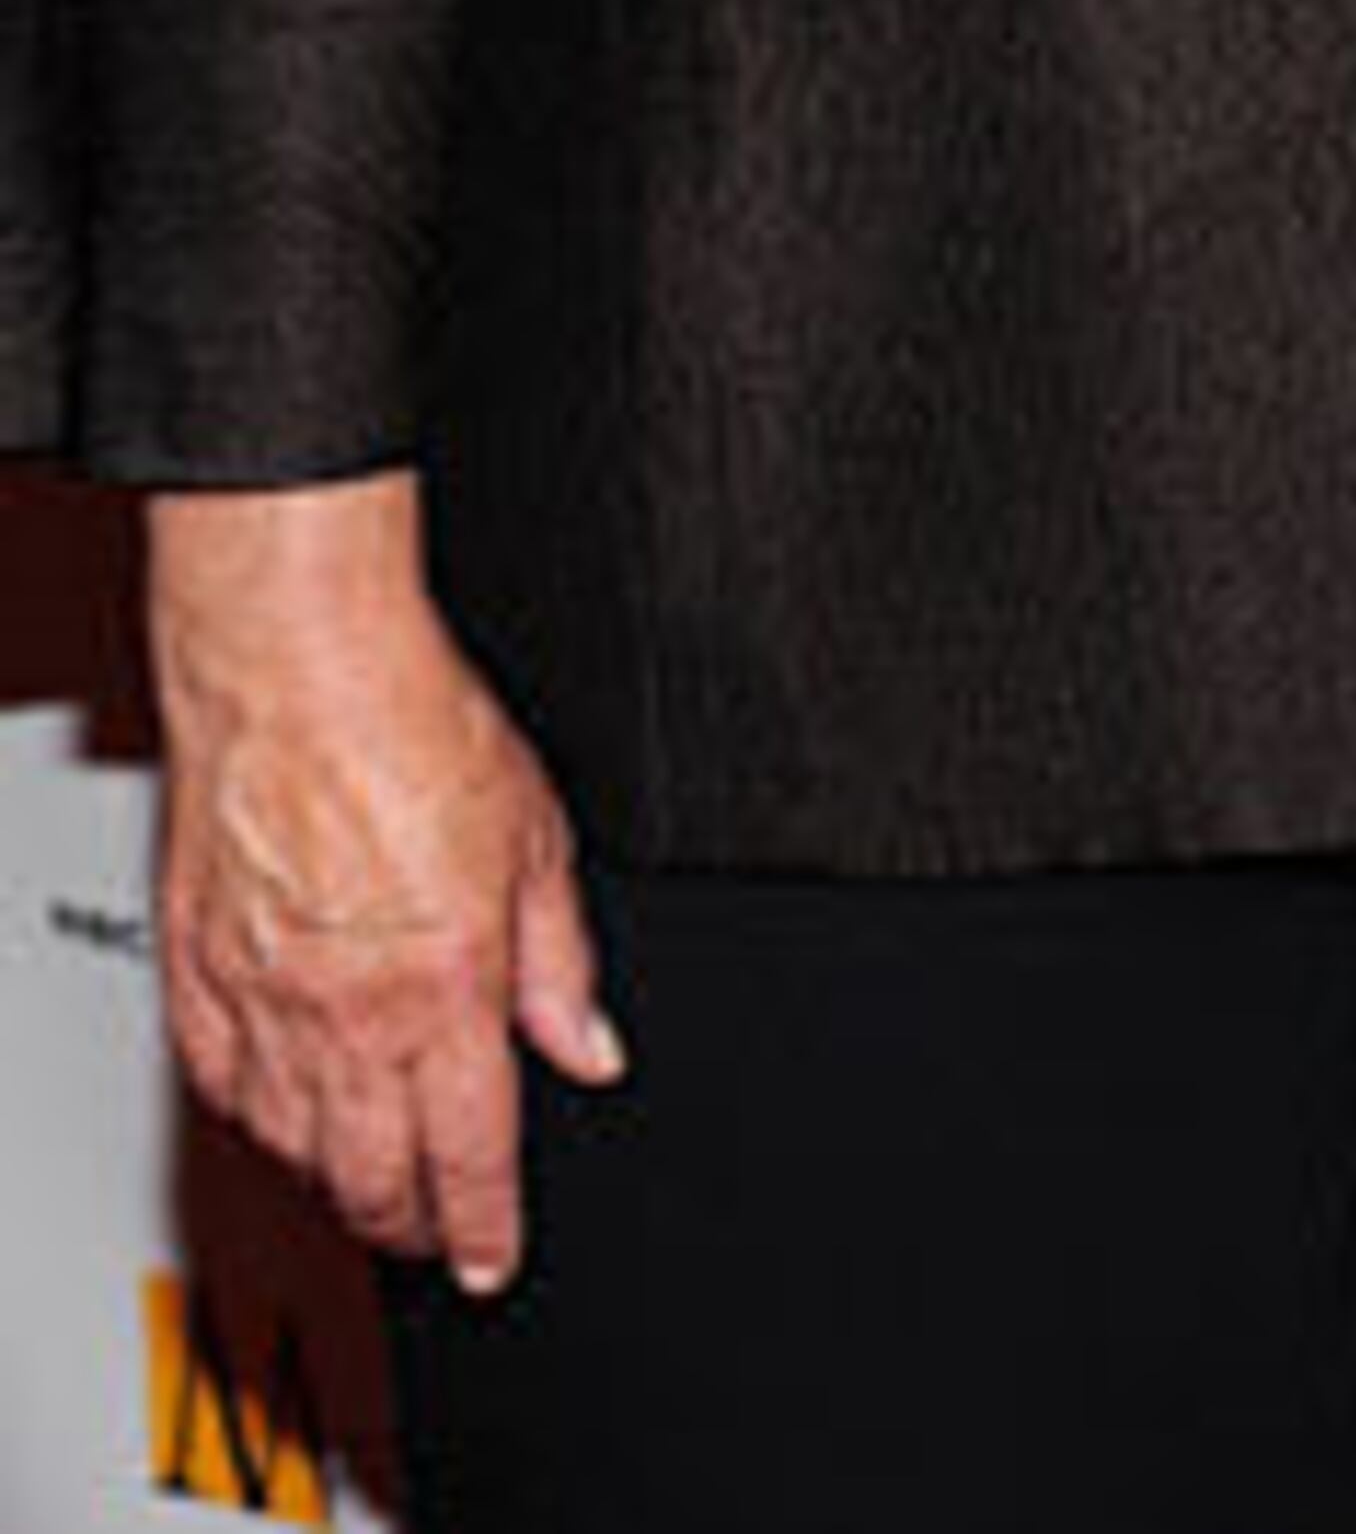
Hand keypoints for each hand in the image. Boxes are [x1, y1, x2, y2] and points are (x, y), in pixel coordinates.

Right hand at [147, 480, 624, 1292]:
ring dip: (338, 1183)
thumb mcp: (538, 838)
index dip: (485, 1225)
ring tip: (371, 1187)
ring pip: (296, 1150)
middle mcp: (351, 1014)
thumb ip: (563, 962)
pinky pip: (223, 1092)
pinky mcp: (199, 977)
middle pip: (375, 1177)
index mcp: (448, 987)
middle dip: (412, 1224)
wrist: (297, 663)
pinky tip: (285, 1121)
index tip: (491, 1259)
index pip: (472, 1153)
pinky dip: (259, 1125)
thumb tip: (590, 1047)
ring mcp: (265, 1003)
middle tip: (436, 1236)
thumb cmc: (413, 722)